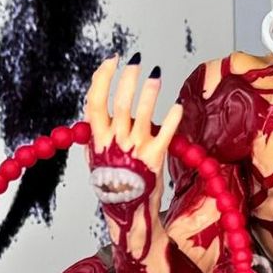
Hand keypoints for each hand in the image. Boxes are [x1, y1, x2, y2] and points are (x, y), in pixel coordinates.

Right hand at [83, 53, 182, 213]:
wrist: (128, 212)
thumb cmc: (113, 184)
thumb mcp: (96, 156)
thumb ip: (96, 132)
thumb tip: (96, 106)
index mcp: (98, 138)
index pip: (95, 101)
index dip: (103, 77)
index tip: (112, 60)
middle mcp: (115, 141)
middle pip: (120, 102)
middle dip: (128, 78)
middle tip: (136, 61)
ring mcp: (135, 149)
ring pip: (143, 113)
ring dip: (150, 91)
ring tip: (156, 75)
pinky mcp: (155, 158)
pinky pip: (166, 133)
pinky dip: (172, 118)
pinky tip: (177, 106)